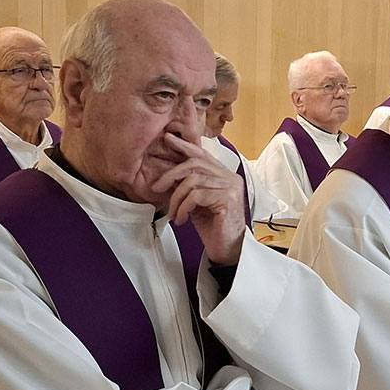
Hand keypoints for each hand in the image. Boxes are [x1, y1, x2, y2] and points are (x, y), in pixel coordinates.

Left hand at [151, 133, 246, 264]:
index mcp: (224, 175)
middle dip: (171, 175)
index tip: (168, 140)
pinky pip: (196, 196)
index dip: (184, 146)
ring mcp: (231, 187)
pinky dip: (183, 208)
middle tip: (158, 188)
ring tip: (174, 213)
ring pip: (192, 181)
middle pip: (194, 164)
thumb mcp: (196, 203)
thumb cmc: (214, 227)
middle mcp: (231, 178)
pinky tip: (182, 219)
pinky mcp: (229, 199)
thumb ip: (189, 186)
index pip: (203, 154)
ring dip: (176, 198)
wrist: (228, 249)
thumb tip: (168, 175)